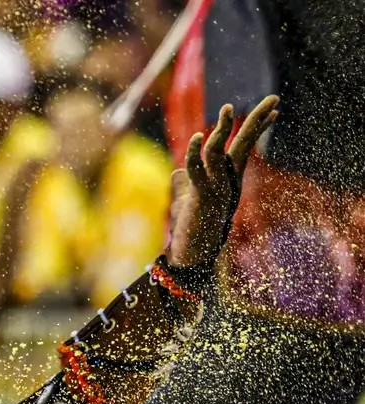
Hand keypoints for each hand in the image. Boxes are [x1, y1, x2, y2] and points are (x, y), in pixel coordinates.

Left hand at [167, 95, 278, 267]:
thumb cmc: (192, 228)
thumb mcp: (189, 200)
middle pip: (243, 144)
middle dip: (258, 120)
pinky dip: (195, 154)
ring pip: (220, 152)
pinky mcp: (202, 198)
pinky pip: (198, 171)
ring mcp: (217, 188)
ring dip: (223, 130)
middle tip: (274, 99)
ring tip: (228, 108)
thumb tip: (177, 172)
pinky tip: (196, 138)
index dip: (258, 128)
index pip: (245, 147)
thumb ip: (184, 183)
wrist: (193, 254)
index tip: (275, 110)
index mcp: (228, 179)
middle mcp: (227, 181)